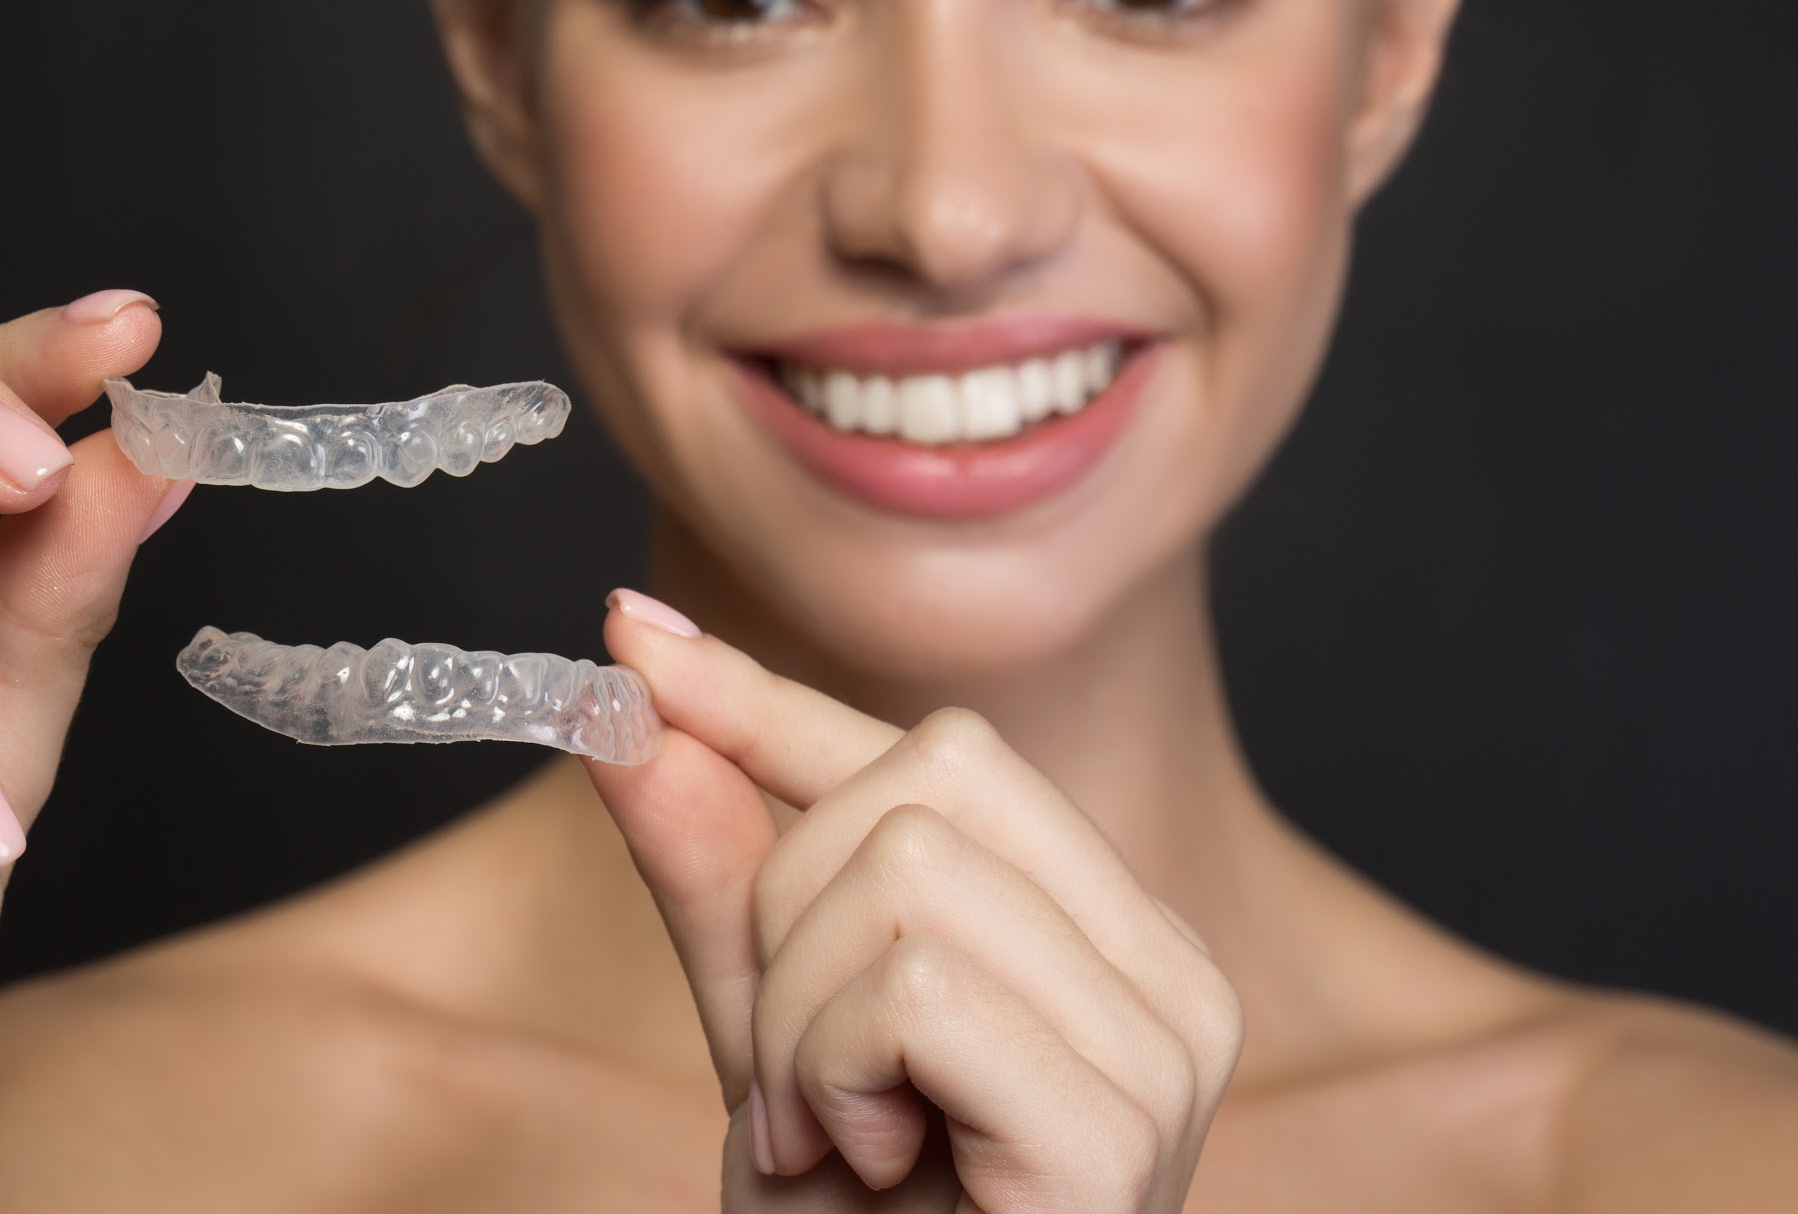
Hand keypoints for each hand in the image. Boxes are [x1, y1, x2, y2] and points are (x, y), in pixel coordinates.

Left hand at [587, 596, 1241, 1211]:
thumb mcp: (766, 1034)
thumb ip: (719, 874)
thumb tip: (633, 693)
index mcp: (1102, 937)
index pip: (934, 750)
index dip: (769, 698)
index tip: (631, 637)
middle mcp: (1166, 972)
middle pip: (925, 774)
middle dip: (790, 910)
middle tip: (798, 1076)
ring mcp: (1164, 1052)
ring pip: (905, 872)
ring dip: (798, 1021)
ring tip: (827, 1138)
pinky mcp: (1116, 1129)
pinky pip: (913, 987)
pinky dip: (828, 1076)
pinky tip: (861, 1168)